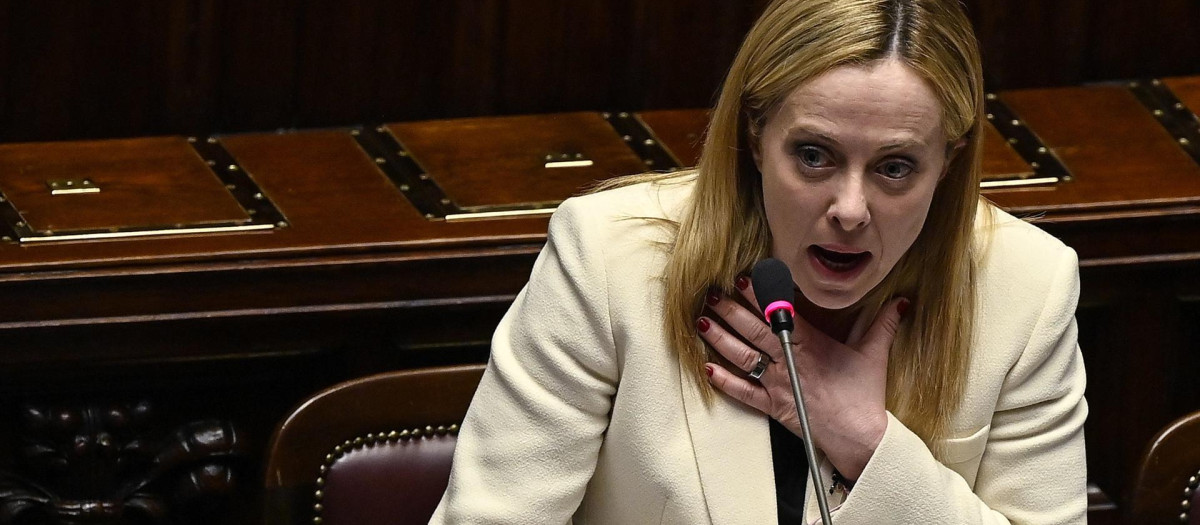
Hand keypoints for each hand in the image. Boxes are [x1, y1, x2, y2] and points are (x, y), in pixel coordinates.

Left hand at [698, 279, 906, 478]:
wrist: (858, 436)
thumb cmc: (863, 395)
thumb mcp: (874, 354)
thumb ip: (883, 324)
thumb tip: (900, 302)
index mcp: (809, 343)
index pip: (779, 312)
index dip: (759, 293)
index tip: (742, 277)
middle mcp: (788, 360)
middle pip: (753, 329)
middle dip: (730, 309)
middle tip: (711, 292)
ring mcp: (777, 383)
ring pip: (741, 356)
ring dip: (720, 338)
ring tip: (702, 320)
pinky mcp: (772, 406)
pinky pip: (742, 392)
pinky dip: (724, 381)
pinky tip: (706, 369)